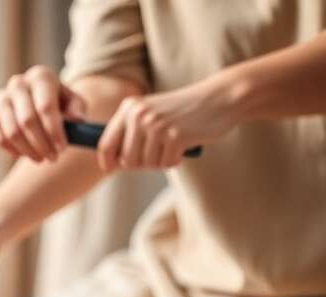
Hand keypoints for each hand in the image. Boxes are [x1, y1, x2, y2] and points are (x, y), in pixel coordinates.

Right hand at [0, 66, 88, 162]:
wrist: (36, 98)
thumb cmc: (58, 102)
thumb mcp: (73, 101)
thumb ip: (77, 108)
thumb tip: (77, 119)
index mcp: (40, 76)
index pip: (45, 107)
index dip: (54, 131)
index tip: (62, 149)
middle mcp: (18, 83)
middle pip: (27, 121)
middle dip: (42, 144)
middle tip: (53, 158)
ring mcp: (1, 98)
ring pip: (12, 132)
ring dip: (28, 151)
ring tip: (41, 159)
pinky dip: (12, 150)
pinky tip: (25, 154)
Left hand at [96, 80, 236, 170]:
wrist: (220, 98)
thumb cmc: (182, 111)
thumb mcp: (150, 113)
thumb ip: (130, 132)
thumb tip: (111, 162)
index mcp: (129, 108)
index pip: (106, 144)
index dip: (106, 161)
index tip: (110, 168)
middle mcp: (139, 115)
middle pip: (126, 160)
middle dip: (140, 164)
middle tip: (157, 154)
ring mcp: (157, 125)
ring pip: (146, 164)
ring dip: (159, 162)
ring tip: (171, 146)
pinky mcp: (175, 136)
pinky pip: (165, 164)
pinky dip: (174, 161)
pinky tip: (182, 147)